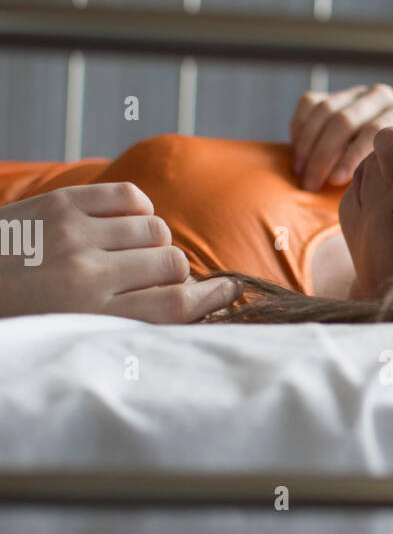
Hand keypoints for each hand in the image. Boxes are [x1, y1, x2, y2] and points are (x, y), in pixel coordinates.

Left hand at [0, 182, 241, 322]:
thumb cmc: (20, 317)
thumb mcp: (68, 336)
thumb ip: (121, 323)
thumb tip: (184, 303)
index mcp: (90, 317)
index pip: (174, 306)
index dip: (212, 298)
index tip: (229, 289)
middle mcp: (87, 274)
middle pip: (172, 265)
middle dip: (174, 272)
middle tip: (156, 279)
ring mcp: (75, 234)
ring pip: (157, 229)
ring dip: (156, 241)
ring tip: (134, 252)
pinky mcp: (63, 203)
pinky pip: (131, 197)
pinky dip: (139, 209)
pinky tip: (124, 224)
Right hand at [290, 83, 392, 190]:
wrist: (390, 153)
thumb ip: (386, 176)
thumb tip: (360, 192)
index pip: (373, 131)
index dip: (351, 157)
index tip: (334, 182)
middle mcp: (381, 96)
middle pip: (344, 121)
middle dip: (323, 155)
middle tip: (311, 184)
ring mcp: (356, 92)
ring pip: (324, 111)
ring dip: (307, 145)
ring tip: (300, 173)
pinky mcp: (333, 93)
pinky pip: (308, 103)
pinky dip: (299, 129)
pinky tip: (298, 153)